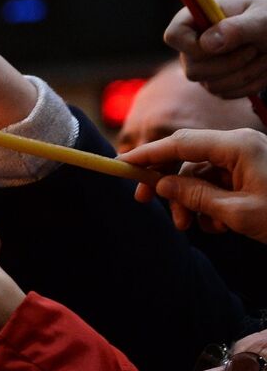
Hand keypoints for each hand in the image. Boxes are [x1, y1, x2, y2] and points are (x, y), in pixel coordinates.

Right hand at [121, 127, 266, 241]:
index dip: (147, 154)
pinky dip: (209, 204)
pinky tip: (218, 226)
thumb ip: (195, 196)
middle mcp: (240, 145)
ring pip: (199, 175)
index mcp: (238, 146)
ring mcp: (245, 158)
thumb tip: (161, 185)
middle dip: (166, 182)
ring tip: (188, 225)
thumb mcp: (236, 212)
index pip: (180, 144)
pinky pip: (216, 183)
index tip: (120, 163)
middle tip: (143, 200)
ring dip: (189, 201)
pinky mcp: (250, 172)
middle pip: (186, 157)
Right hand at [164, 0, 266, 100]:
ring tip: (262, 55)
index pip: (174, 36)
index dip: (190, 46)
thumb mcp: (262, 18)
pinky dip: (249, 84)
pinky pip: (225, 93)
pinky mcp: (214, 82)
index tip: (219, 46)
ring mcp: (201, 66)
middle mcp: (193, 45)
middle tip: (254, 48)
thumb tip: (207, 44)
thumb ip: (237, 28)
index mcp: (197, 18)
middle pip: (193, 69)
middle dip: (229, 63)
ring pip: (211, 85)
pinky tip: (259, 66)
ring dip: (245, 73)